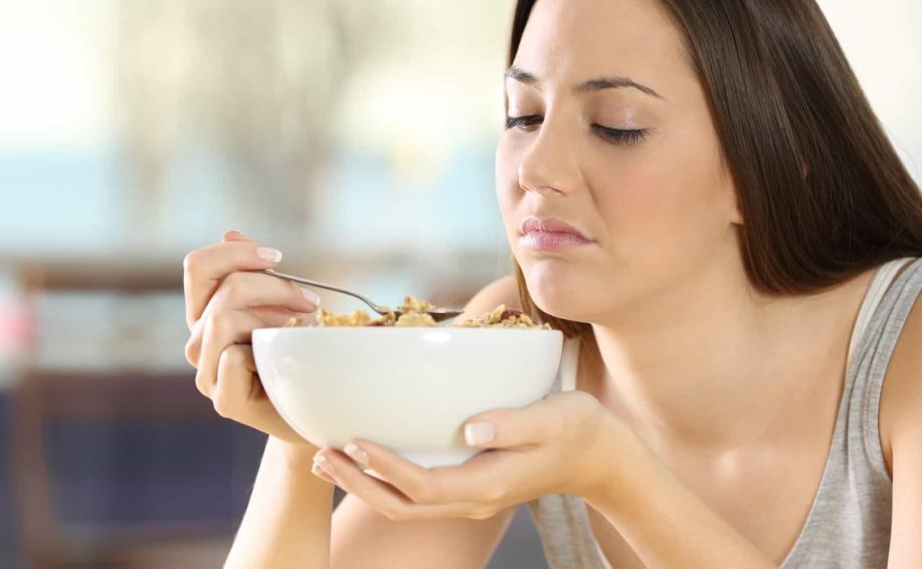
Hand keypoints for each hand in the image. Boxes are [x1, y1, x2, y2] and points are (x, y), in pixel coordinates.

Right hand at [182, 229, 321, 445]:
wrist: (318, 409)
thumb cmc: (301, 353)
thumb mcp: (282, 304)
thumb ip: (255, 271)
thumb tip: (230, 232)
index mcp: (206, 314)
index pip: (198, 266)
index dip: (236, 253)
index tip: (278, 257)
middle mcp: (198, 342)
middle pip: (222, 290)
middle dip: (273, 286)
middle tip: (313, 301)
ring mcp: (207, 374)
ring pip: (224, 319)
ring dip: (275, 316)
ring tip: (307, 327)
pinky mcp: (224, 401)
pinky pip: (232, 357)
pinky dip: (265, 349)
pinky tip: (291, 358)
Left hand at [310, 391, 635, 519]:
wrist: (601, 456)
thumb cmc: (579, 430)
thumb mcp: (554, 417)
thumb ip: (513, 423)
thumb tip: (471, 427)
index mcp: (488, 485)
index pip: (423, 487)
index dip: (384, 467)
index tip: (354, 441)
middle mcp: (472, 497)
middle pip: (402, 504)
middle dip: (357, 482)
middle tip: (320, 454)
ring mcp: (469, 495)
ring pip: (404, 503)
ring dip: (363, 483)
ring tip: (326, 458)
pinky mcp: (468, 484)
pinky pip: (417, 492)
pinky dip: (384, 477)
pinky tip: (365, 456)